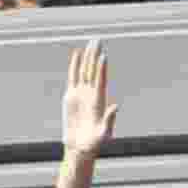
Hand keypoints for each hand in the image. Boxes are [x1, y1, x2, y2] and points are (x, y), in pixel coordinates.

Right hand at [63, 40, 118, 156]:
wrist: (80, 147)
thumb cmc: (94, 143)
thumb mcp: (104, 134)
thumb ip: (110, 120)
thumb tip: (116, 106)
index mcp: (99, 101)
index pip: (101, 80)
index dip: (101, 68)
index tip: (103, 55)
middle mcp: (91, 94)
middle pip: (93, 70)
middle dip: (95, 55)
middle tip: (98, 40)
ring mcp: (81, 93)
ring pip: (84, 70)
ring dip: (87, 57)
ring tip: (91, 42)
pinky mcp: (71, 96)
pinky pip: (73, 77)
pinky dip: (74, 65)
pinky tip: (77, 54)